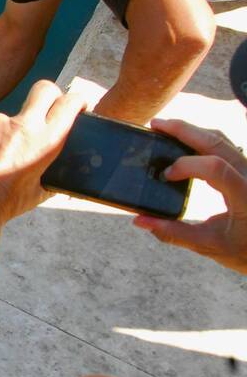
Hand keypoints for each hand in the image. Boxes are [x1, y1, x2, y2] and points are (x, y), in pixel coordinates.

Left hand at [0, 81, 86, 227]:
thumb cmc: (4, 204)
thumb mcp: (40, 191)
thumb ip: (51, 171)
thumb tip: (59, 168)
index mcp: (47, 141)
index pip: (70, 103)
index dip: (76, 100)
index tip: (75, 105)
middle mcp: (24, 125)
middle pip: (44, 89)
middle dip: (49, 94)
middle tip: (45, 109)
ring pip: (8, 118)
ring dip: (6, 132)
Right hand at [131, 118, 246, 273]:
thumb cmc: (246, 251)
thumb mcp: (210, 247)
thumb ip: (174, 233)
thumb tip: (140, 221)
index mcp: (245, 196)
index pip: (215, 167)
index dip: (186, 165)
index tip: (166, 175)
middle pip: (218, 142)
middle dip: (184, 130)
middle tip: (155, 125)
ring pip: (222, 140)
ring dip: (193, 131)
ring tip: (165, 128)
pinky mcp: (245, 171)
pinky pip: (225, 147)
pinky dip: (202, 139)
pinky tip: (183, 142)